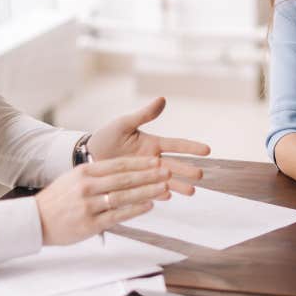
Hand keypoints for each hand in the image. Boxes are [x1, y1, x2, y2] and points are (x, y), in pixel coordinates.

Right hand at [35, 156, 171, 245]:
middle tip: (167, 172)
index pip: (118, 165)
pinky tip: (149, 206)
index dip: (140, 163)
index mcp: (84, 172)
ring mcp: (89, 205)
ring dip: (147, 191)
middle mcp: (87, 187)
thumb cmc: (57, 200)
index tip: (156, 161)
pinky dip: (135, 210)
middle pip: (124, 179)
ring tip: (164, 188)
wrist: (35, 220)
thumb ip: (96, 174)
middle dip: (149, 175)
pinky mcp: (90, 224)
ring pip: (124, 196)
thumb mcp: (73, 178)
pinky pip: (117, 215)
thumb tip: (122, 170)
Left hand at [87, 97, 210, 194]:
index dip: (191, 147)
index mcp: (152, 144)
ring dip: (178, 185)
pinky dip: (157, 193)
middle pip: (174, 165)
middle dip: (187, 170)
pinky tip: (166, 196)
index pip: (176, 145)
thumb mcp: (124, 124)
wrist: (88, 155)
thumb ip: (144, 115)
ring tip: (191, 191)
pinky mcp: (135, 186)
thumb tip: (162, 99)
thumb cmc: (106, 137)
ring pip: (165, 180)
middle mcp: (152, 161)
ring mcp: (144, 174)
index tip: (207, 150)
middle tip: (200, 174)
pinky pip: (148, 190)